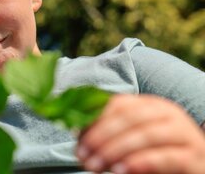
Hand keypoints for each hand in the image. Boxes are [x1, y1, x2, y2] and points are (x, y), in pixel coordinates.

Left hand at [76, 95, 204, 173]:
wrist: (195, 169)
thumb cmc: (157, 153)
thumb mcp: (132, 139)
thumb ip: (111, 133)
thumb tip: (79, 132)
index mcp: (150, 105)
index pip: (119, 104)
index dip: (95, 119)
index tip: (77, 137)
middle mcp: (168, 114)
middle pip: (130, 118)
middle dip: (101, 136)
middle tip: (82, 155)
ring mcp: (184, 134)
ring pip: (146, 135)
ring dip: (115, 150)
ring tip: (95, 166)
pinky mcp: (194, 158)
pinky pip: (167, 157)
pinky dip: (141, 162)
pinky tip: (122, 170)